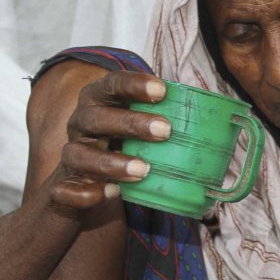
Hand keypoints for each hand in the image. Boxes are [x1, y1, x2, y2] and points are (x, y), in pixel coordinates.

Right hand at [48, 70, 170, 210]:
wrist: (78, 187)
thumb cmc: (118, 148)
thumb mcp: (136, 130)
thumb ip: (162, 122)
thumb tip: (216, 124)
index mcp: (98, 104)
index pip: (111, 85)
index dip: (133, 85)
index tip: (162, 90)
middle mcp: (80, 127)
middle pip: (96, 118)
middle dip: (130, 123)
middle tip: (165, 130)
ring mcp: (70, 158)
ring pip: (79, 156)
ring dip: (111, 163)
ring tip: (143, 170)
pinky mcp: (63, 189)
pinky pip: (65, 191)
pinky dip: (84, 193)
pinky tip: (109, 194)